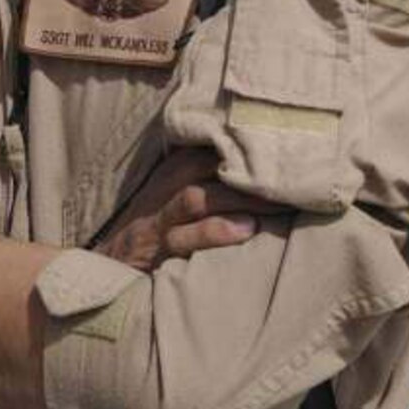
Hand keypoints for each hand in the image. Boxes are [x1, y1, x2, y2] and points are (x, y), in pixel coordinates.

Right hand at [93, 147, 275, 272]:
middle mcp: (167, 186)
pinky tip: (247, 231)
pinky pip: (186, 237)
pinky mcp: (157, 249)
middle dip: (254, 171)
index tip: (293, 146)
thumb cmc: (157, 225)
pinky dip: (218, 232)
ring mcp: (161, 218)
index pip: (215, 143)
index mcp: (176, 168)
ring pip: (199, 197)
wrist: (109, 264)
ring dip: (241, 199)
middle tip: (298, 178)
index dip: (253, 143)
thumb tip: (268, 167)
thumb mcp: (178, 191)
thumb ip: (214, 178)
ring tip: (279, 203)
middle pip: (211, 165)